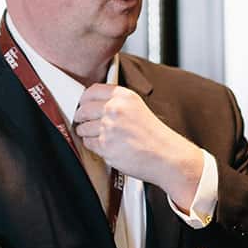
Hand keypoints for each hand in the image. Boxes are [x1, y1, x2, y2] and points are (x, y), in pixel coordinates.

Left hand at [73, 84, 203, 206]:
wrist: (166, 156)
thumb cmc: (156, 136)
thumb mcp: (138, 109)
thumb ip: (117, 103)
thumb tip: (94, 105)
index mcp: (124, 96)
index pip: (92, 91)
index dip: (84, 99)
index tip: (83, 104)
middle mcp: (115, 109)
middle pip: (83, 109)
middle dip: (80, 117)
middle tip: (83, 121)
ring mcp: (109, 128)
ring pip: (83, 128)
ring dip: (86, 133)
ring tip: (98, 136)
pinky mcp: (105, 145)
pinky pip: (88, 143)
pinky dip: (93, 145)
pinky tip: (105, 146)